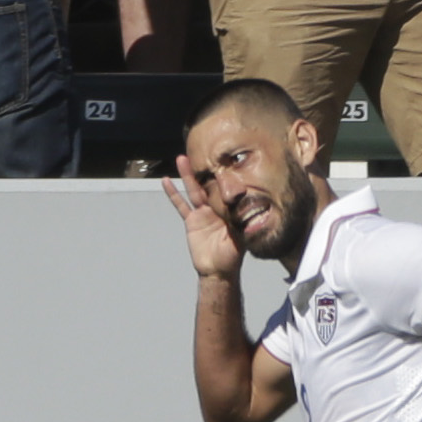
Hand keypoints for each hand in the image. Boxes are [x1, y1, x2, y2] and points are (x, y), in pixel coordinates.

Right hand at [162, 155, 244, 280]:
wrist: (218, 270)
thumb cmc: (233, 255)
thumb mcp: (241, 237)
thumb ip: (243, 223)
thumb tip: (254, 211)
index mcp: (230, 209)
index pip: (227, 188)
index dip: (225, 175)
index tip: (223, 159)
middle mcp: (216, 208)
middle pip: (209, 184)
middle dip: (204, 169)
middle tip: (201, 151)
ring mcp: (203, 213)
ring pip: (194, 190)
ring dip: (188, 175)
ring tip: (182, 158)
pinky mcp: (191, 221)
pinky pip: (181, 205)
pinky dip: (173, 194)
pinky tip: (166, 181)